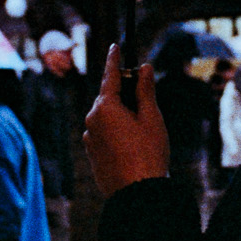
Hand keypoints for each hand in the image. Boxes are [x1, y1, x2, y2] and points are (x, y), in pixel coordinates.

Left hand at [84, 44, 169, 197]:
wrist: (137, 193)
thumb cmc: (148, 153)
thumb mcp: (151, 117)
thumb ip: (145, 90)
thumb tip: (144, 68)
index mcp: (106, 107)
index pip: (110, 76)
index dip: (115, 60)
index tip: (115, 46)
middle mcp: (92, 120)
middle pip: (108, 97)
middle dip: (124, 92)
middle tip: (144, 94)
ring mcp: (90, 138)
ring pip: (106, 117)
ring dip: (120, 114)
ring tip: (143, 128)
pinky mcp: (92, 154)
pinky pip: (103, 134)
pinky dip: (115, 131)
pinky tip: (133, 143)